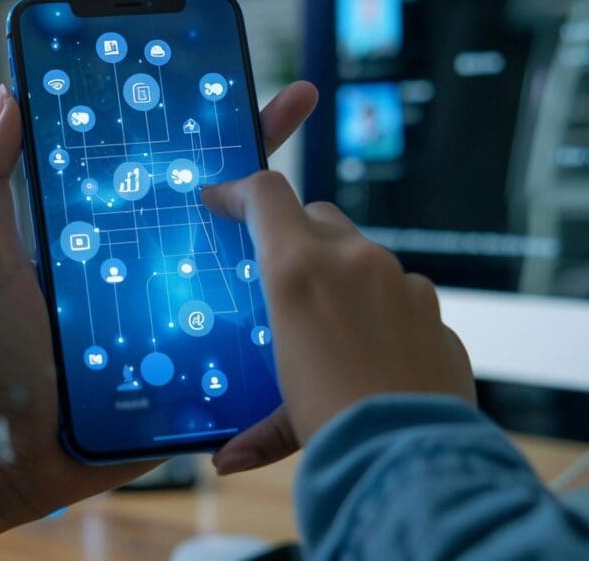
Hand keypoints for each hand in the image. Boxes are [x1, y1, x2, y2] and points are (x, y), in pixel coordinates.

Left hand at [0, 81, 316, 558]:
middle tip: (296, 101)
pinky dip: (275, 295)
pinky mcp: (196, 351)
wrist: (22, 446)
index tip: (217, 66)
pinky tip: (310, 271)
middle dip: (252, 144)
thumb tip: (9, 96)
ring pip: (238, 250)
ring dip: (278, 218)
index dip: (180, 114)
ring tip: (314, 181)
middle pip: (207, 192)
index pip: (149, 158)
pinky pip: (243, 318)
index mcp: (102, 226)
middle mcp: (145, 256)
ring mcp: (175, 301)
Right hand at [204, 171, 475, 473]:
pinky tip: (374, 351)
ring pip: (360, 254)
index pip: (266, 196)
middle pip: (315, 214)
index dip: (238, 191)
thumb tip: (227, 460)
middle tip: (278, 270)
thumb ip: (259, 427)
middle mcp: (353, 260)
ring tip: (330, 326)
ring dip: (340, 274)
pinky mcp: (432, 308)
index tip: (218, 200)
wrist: (415, 457)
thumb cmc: (337, 426)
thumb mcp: (288, 415)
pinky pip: (398, 292)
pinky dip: (380, 309)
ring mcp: (400, 280)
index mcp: (299, 270)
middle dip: (293, 232)